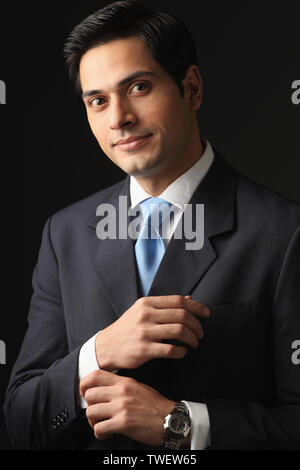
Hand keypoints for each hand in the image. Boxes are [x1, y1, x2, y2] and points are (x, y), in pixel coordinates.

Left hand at [80, 369, 175, 444]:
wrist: (171, 419)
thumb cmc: (156, 406)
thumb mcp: (138, 388)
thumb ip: (121, 386)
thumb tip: (105, 390)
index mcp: (124, 382)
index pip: (95, 375)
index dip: (84, 384)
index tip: (84, 393)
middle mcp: (121, 392)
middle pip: (89, 394)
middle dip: (90, 406)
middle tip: (97, 414)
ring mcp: (121, 407)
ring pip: (91, 412)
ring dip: (94, 422)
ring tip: (102, 425)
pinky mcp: (123, 423)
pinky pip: (99, 428)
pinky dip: (100, 433)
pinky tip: (108, 433)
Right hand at [95, 295, 209, 370]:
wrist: (106, 346)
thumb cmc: (127, 328)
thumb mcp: (142, 311)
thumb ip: (165, 305)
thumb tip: (189, 298)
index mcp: (147, 303)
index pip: (178, 301)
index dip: (196, 306)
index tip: (206, 314)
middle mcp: (146, 315)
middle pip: (182, 315)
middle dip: (196, 325)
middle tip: (200, 333)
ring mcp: (145, 332)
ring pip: (179, 331)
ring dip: (192, 338)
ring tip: (194, 342)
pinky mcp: (144, 349)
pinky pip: (171, 350)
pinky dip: (182, 351)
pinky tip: (183, 352)